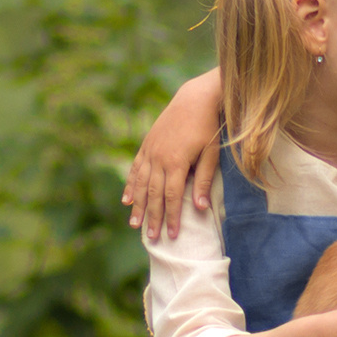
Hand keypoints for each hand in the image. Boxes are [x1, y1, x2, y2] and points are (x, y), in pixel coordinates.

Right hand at [123, 73, 222, 240]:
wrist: (194, 98)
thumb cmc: (208, 127)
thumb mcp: (211, 153)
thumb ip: (202, 180)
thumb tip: (200, 208)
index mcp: (175, 162)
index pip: (172, 197)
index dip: (171, 217)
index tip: (171, 235)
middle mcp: (159, 158)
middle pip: (153, 194)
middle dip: (153, 217)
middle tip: (151, 238)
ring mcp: (150, 151)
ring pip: (141, 184)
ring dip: (138, 206)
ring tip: (134, 224)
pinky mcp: (147, 144)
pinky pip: (136, 169)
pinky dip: (130, 185)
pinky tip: (126, 200)